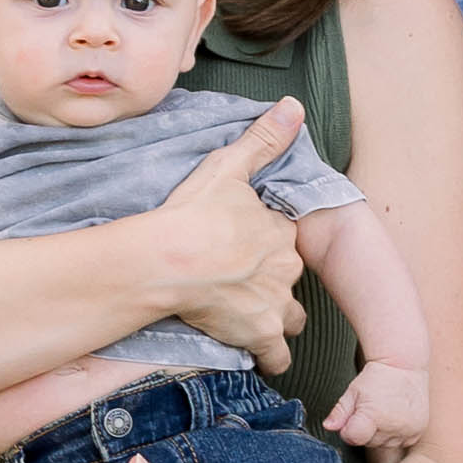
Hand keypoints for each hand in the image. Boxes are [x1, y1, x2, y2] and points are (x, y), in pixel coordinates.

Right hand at [142, 106, 310, 372]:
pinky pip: (276, 356)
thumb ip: (263, 139)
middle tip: (240, 282)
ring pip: (291, 317)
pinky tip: (255, 353)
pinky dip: (268, 356)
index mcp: (279, 231)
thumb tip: (293, 106)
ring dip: (276, 318)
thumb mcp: (229, 166)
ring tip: (251, 317)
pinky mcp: (260, 333)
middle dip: (272, 282)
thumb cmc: (192, 213)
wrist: (168, 259)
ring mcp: (275, 303)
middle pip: (289, 279)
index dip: (264, 244)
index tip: (242, 248)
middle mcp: (286, 268)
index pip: (283, 240)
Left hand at [321, 359, 429, 462]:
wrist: (405, 366)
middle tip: (370, 409)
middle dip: (365, 430)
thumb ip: (340, 412)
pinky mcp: (417, 432)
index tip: (352, 417)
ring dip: (380, 433)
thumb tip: (328, 426)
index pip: (353, 438)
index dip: (348, 430)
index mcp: (374, 415)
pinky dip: (395, 434)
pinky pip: (400, 442)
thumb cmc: (376, 377)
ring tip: (384, 411)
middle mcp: (393, 426)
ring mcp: (407, 430)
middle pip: (368, 442)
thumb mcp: (353, 391)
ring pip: (384, 444)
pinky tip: (394, 417)